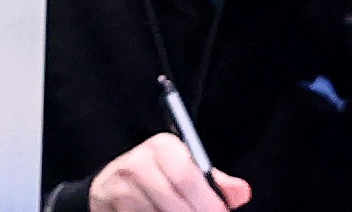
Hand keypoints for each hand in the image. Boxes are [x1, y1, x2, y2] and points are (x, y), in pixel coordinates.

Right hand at [89, 134, 250, 210]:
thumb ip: (214, 184)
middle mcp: (138, 160)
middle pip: (175, 201)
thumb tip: (242, 191)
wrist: (111, 187)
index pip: (187, 176)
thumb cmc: (159, 181)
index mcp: (163, 147)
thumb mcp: (185, 174)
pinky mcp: (110, 201)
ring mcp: (121, 182)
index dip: (208, 204)